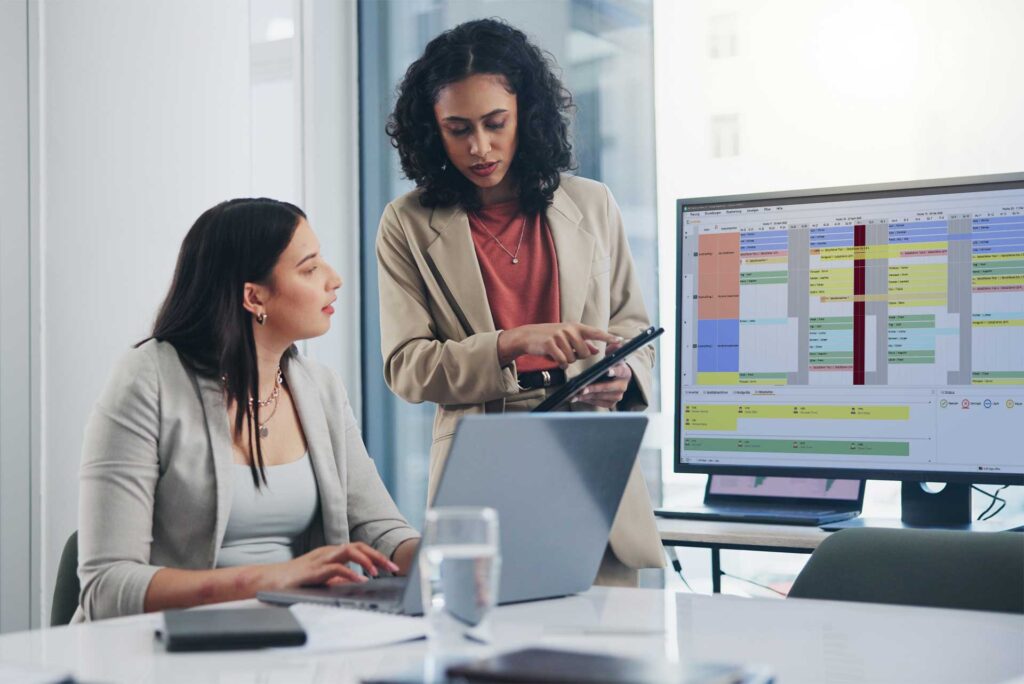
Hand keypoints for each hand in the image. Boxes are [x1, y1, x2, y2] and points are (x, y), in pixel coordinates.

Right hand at [261, 543, 399, 589]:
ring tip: (378, 572)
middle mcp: (328, 552)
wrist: (266, 581)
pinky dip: (349, 573)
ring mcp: (320, 559)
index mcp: (331, 554)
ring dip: (367, 561)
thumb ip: (337, 580)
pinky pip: (334, 567)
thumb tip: (356, 584)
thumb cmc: (293, 581)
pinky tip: (358, 580)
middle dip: (378, 556)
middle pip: (359, 546)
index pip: (359, 549)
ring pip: (349, 551)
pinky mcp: (312, 570)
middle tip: (393, 568)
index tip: (392, 567)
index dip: (377, 556)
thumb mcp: (321, 581)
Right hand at [497, 323, 620, 367]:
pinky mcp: (551, 344)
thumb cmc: (550, 337)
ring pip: (573, 358)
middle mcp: (570, 330)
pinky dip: (560, 363)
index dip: (608, 337)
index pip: (595, 332)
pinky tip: (554, 358)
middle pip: (585, 352)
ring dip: (566, 360)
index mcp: (576, 327)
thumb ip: (583, 343)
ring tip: (558, 353)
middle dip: (578, 357)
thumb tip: (597, 350)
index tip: (620, 340)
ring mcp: (560, 336)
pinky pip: (562, 361)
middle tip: (567, 352)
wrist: (528, 336)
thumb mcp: (567, 337)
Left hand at [573, 340, 632, 408]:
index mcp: (625, 372)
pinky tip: (579, 398)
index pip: (620, 371)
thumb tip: (615, 343)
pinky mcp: (611, 403)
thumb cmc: (611, 366)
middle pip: (608, 387)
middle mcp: (623, 385)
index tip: (607, 371)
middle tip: (583, 388)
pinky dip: (588, 401)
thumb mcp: (613, 356)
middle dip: (594, 388)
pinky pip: (599, 403)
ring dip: (588, 396)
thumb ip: (613, 349)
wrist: (614, 378)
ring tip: (575, 394)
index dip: (614, 371)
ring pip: (601, 397)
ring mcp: (618, 396)